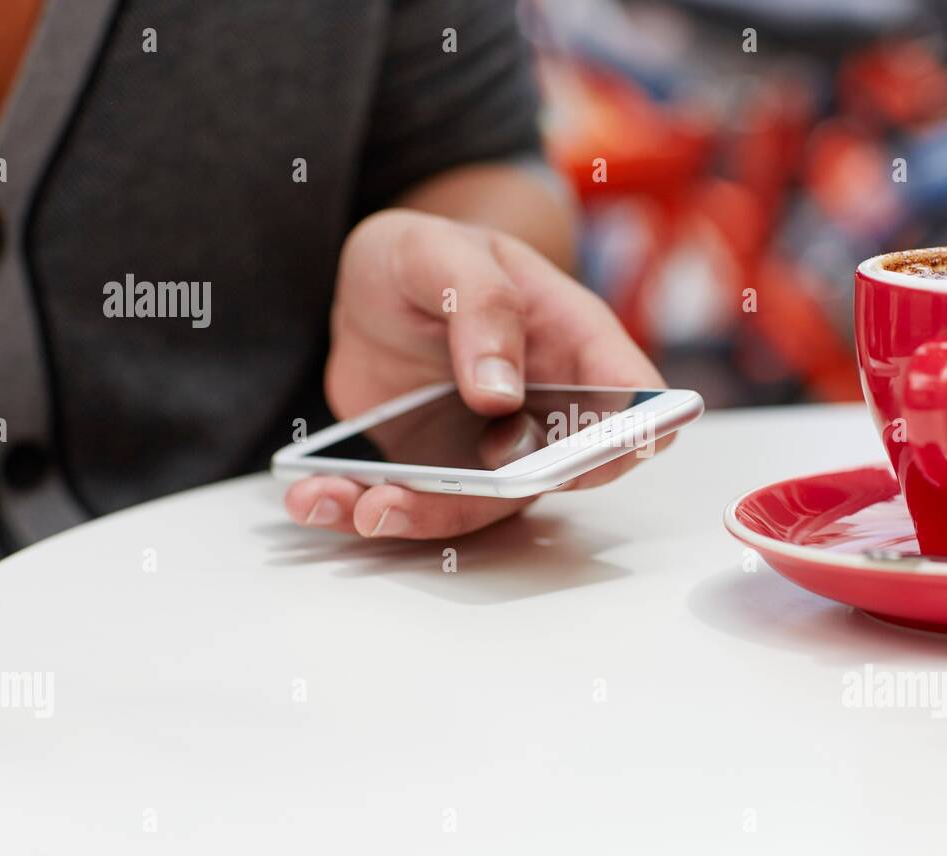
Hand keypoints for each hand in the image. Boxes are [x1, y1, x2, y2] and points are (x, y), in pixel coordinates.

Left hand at [283, 209, 667, 538]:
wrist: (374, 293)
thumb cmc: (426, 257)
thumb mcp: (441, 249)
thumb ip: (481, 304)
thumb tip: (501, 393)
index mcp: (574, 341)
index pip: (630, 394)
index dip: (629, 434)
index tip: (586, 456)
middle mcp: (551, 410)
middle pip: (556, 475)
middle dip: (499, 493)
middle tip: (446, 482)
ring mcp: (501, 452)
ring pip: (482, 507)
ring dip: (415, 515)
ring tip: (354, 504)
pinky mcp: (448, 476)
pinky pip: (421, 509)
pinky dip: (366, 512)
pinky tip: (316, 498)